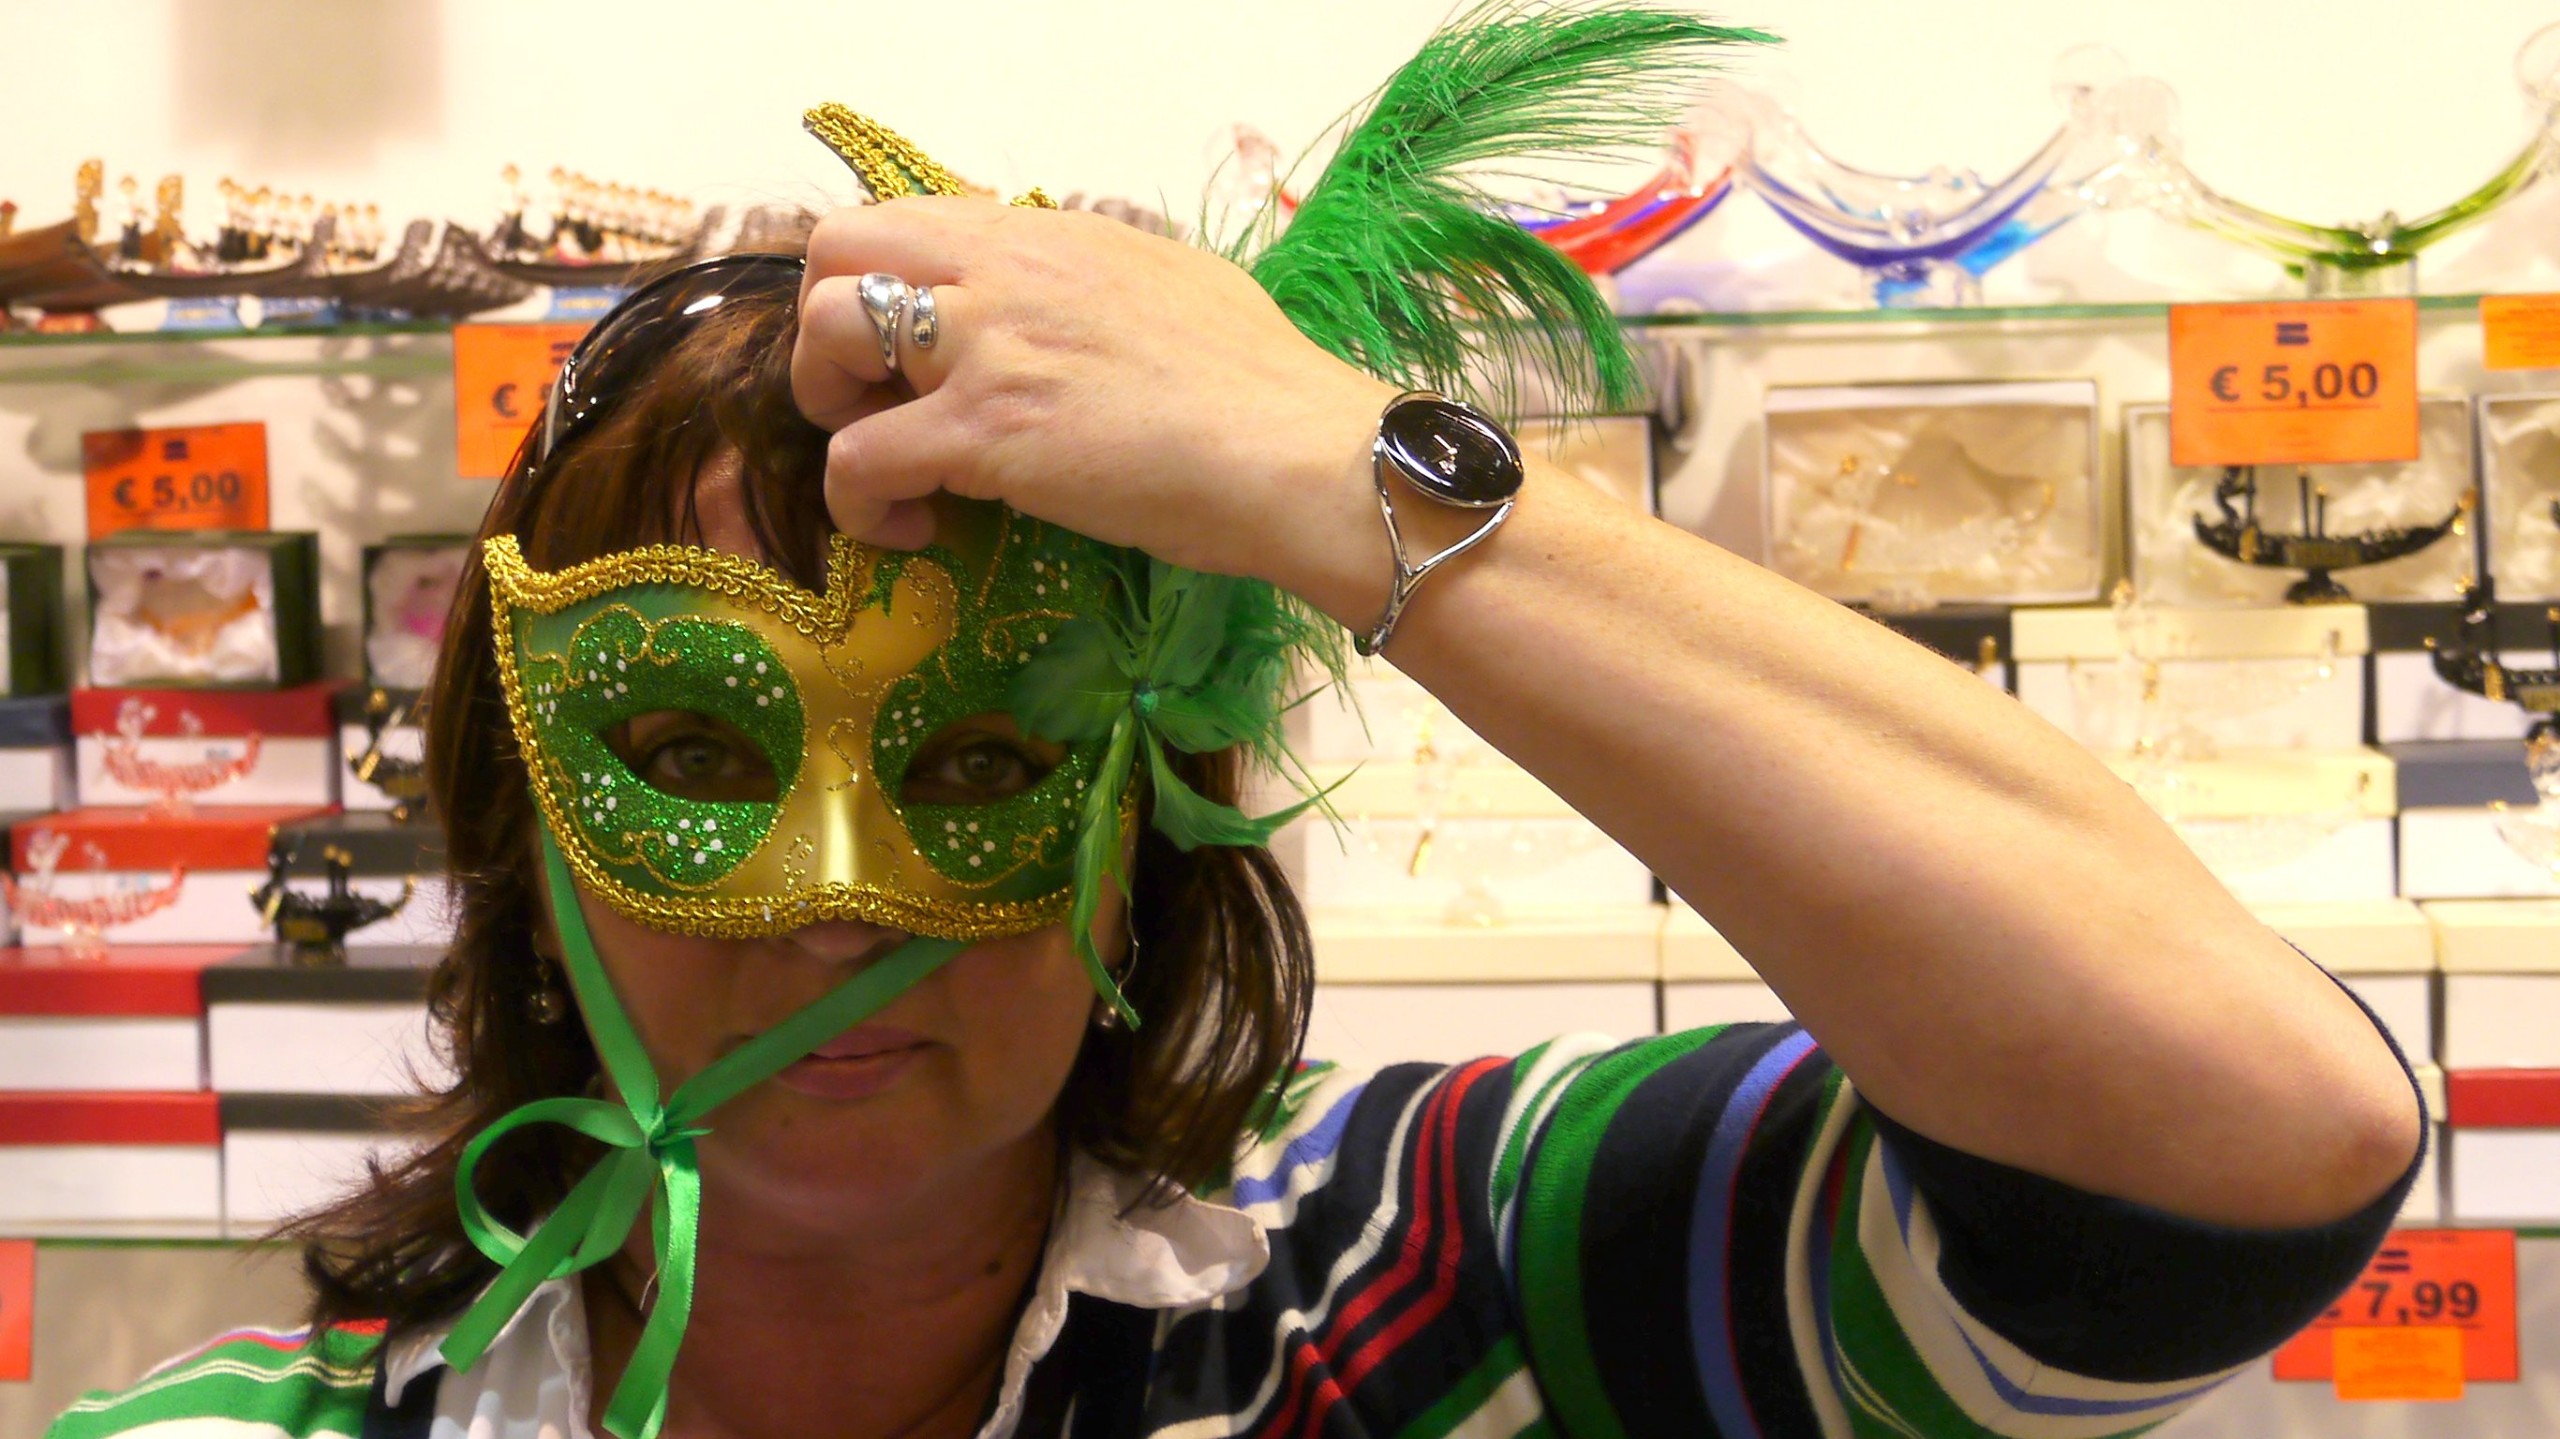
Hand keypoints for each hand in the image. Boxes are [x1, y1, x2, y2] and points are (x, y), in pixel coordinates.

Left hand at [790, 198, 1399, 591]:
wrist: (1301, 455)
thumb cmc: (1266, 390)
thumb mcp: (1179, 290)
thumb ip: (1105, 284)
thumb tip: (1083, 308)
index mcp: (1050, 236)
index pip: (910, 219)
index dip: (886, 287)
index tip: (913, 356)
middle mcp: (1002, 269)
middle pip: (838, 248)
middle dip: (830, 328)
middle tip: (875, 401)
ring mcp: (985, 344)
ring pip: (824, 333)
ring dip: (829, 404)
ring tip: (887, 464)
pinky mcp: (980, 430)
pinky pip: (856, 456)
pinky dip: (859, 502)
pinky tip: (911, 530)